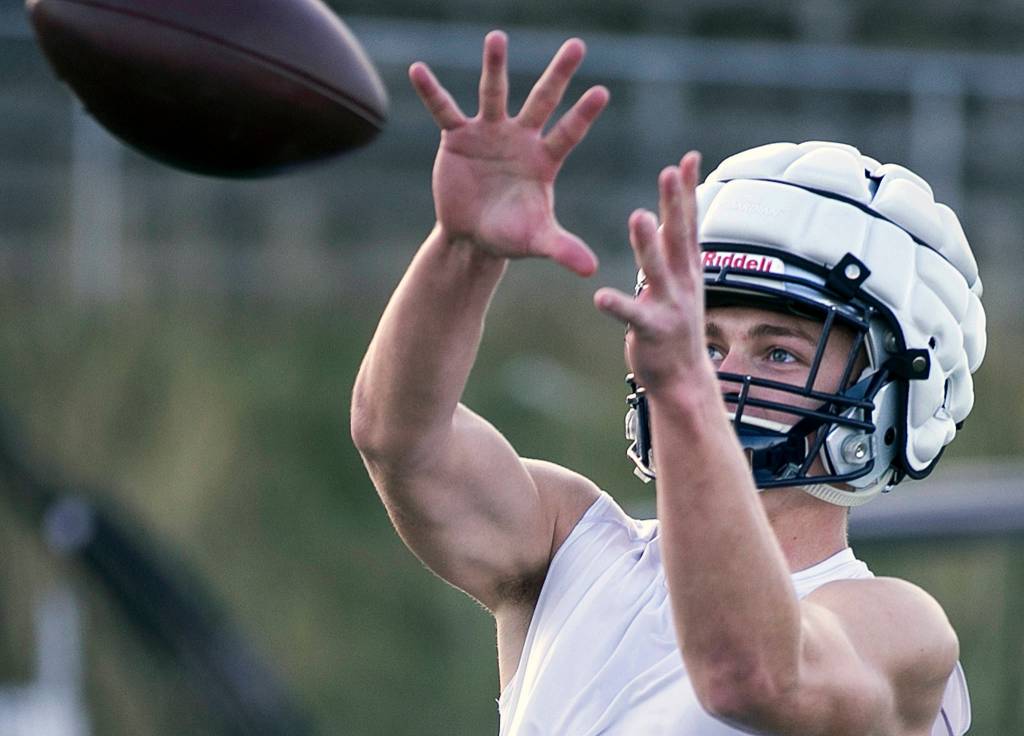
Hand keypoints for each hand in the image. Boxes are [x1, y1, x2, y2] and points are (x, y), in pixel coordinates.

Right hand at [409, 31, 608, 275]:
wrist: (472, 236)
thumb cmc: (511, 235)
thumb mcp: (536, 241)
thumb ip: (562, 249)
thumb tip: (592, 271)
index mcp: (544, 160)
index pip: (568, 133)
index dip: (583, 115)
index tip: (602, 91)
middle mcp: (521, 138)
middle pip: (543, 101)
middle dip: (559, 74)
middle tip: (577, 45)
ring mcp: (489, 133)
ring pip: (494, 93)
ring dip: (495, 66)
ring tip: (497, 37)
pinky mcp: (458, 137)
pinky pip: (444, 110)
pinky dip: (432, 92)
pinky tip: (418, 70)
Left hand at [594, 152, 713, 391]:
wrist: (684, 378)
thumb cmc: (677, 327)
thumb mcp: (682, 283)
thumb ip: (674, 252)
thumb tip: (669, 219)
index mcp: (687, 268)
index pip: (689, 222)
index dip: (689, 191)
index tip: (689, 158)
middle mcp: (683, 282)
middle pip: (678, 236)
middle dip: (675, 203)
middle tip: (669, 171)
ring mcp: (670, 306)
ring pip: (657, 269)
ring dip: (648, 243)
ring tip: (639, 216)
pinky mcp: (652, 330)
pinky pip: (632, 316)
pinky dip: (618, 305)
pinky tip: (600, 297)